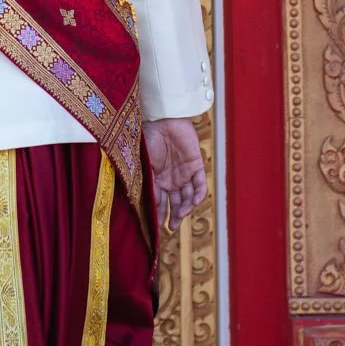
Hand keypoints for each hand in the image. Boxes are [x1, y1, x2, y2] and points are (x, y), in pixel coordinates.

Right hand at [142, 117, 206, 232]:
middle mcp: (172, 179)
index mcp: (158, 179)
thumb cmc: (149, 137)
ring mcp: (184, 173)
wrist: (163, 118)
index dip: (159, 214)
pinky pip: (200, 184)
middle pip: (176, 202)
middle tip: (172, 227)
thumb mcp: (144, 163)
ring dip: (185, 207)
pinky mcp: (196, 165)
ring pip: (188, 196)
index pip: (160, 201)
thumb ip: (147, 182)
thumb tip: (146, 204)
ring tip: (181, 216)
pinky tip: (193, 203)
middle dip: (174, 216)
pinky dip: (198, 194)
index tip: (157, 227)